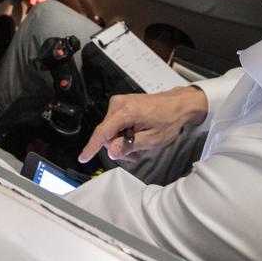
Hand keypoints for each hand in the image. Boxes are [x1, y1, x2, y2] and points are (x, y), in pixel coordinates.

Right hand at [78, 86, 208, 163]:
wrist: (177, 104)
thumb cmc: (168, 120)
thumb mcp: (152, 139)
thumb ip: (129, 145)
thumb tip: (112, 152)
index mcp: (126, 111)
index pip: (103, 132)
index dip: (92, 147)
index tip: (83, 158)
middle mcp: (118, 104)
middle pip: (107, 134)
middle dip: (117, 147)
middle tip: (134, 155)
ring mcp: (119, 103)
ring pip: (110, 130)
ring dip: (121, 142)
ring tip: (137, 146)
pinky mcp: (121, 104)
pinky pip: (115, 124)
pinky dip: (123, 134)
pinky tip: (134, 137)